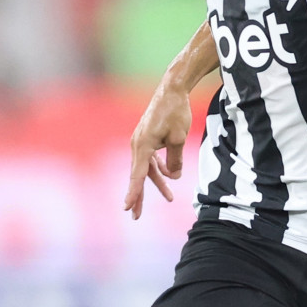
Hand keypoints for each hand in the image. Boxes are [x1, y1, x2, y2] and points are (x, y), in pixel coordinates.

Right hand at [124, 82, 193, 218]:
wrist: (172, 90)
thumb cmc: (175, 112)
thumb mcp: (179, 138)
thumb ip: (175, 159)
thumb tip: (174, 176)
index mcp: (142, 145)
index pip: (137, 175)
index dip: (133, 193)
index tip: (127, 207)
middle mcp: (137, 145)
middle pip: (138, 176)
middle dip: (139, 196)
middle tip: (136, 216)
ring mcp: (141, 141)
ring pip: (147, 168)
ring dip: (157, 183)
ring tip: (170, 198)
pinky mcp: (147, 138)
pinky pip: (151, 159)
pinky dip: (159, 168)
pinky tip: (170, 175)